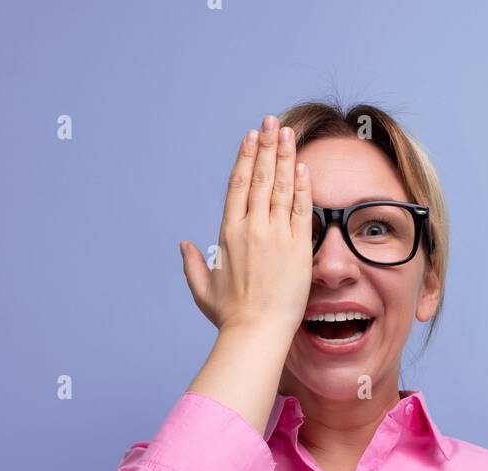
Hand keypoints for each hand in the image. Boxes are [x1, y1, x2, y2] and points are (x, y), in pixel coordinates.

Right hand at [180, 114, 312, 335]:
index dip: (245, 158)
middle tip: (272, 121)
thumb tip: (184, 245)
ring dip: (285, 156)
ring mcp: (275, 236)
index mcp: (229, 233)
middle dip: (267, 145)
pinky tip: (303, 166)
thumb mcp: (203, 290)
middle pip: (259, 177)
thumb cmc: (231, 318)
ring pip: (280, 187)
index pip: (237, 185)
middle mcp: (251, 228)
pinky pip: (300, 210)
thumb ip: (193, 264)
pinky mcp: (297, 248)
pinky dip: (301, 186)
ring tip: (289, 132)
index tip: (251, 137)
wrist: (256, 333)